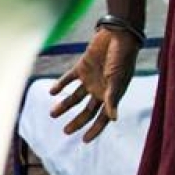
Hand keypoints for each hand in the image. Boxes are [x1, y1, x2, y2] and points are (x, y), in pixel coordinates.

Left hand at [49, 27, 140, 141]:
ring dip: (64, 106)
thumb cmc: (122, 57)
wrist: (117, 33)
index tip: (84, 140)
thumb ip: (113, 98)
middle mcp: (100, 89)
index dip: (95, 129)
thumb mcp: (117, 79)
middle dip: (77, 122)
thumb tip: (113, 119)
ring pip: (75, 97)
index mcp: (112, 95)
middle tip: (65, 131)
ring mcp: (90, 79)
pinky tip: (51, 92)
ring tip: (52, 114)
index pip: (103, 117)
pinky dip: (60, 85)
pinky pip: (68, 79)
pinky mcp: (82, 67)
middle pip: (87, 111)